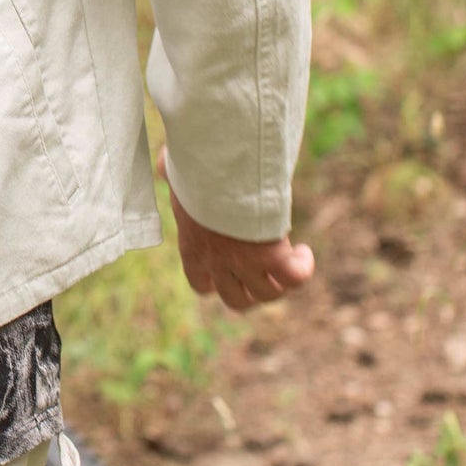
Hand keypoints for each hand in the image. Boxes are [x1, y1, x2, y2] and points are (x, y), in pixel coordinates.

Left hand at [161, 154, 314, 310]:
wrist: (219, 168)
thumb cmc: (195, 167)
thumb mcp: (176, 174)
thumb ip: (169, 174)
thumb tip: (162, 164)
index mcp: (193, 247)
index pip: (201, 284)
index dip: (217, 282)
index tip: (230, 269)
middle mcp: (217, 262)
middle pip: (237, 301)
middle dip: (252, 291)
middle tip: (265, 270)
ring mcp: (245, 263)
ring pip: (268, 293)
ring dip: (280, 280)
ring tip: (290, 255)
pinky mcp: (273, 256)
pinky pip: (294, 277)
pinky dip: (303, 268)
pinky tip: (303, 251)